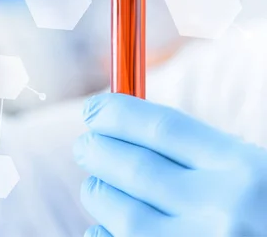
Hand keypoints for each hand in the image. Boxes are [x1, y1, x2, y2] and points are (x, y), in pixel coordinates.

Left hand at [74, 94, 266, 236]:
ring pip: (126, 215)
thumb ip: (198, 151)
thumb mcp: (250, 170)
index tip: (93, 110)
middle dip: (98, 151)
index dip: (118, 114)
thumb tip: (126, 124)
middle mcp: (224, 207)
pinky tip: (100, 227)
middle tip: (84, 146)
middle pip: (137, 168)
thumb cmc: (263, 206)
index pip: (162, 127)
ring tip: (94, 186)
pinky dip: (103, 236)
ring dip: (99, 195)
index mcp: (241, 166)